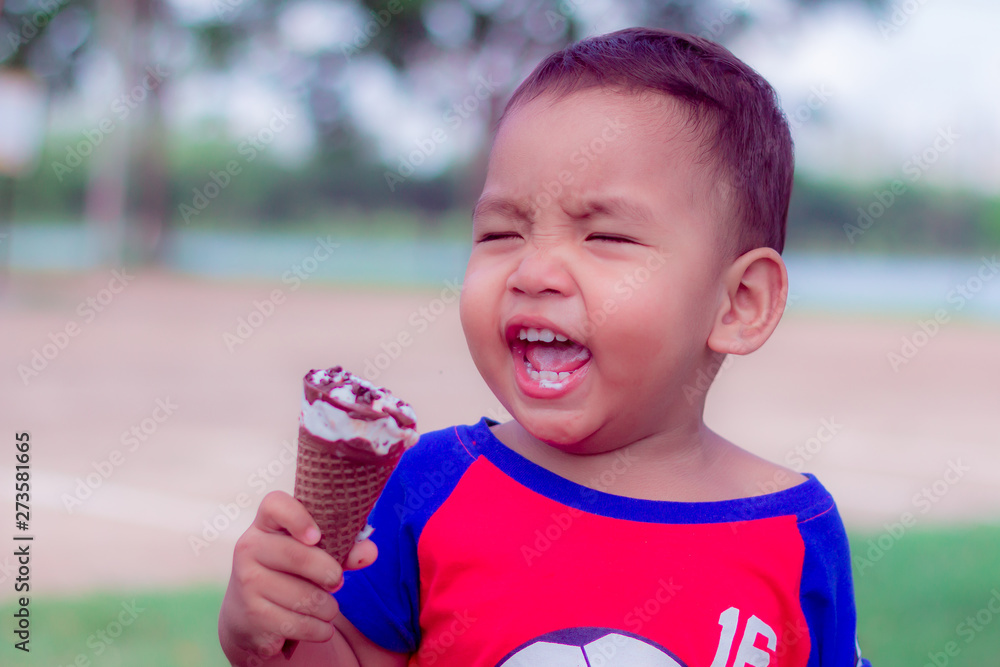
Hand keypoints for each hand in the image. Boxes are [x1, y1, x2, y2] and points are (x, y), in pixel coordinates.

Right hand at [219, 490, 377, 663]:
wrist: (249, 617)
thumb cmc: (290, 574)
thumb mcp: (313, 556)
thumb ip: (344, 549)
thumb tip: (370, 552)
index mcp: (265, 525)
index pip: (275, 505)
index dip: (298, 517)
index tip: (316, 536)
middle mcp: (250, 549)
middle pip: (299, 556)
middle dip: (330, 573)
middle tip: (337, 581)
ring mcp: (247, 583)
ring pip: (305, 597)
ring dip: (328, 608)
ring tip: (327, 608)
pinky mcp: (252, 617)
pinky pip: (300, 625)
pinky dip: (320, 630)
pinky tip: (319, 627)